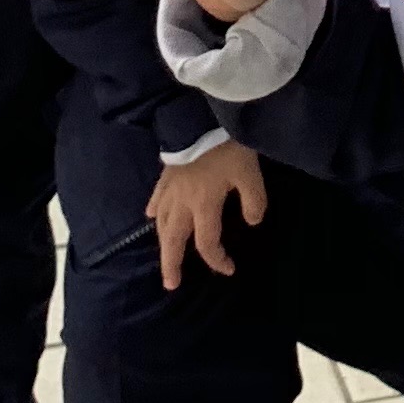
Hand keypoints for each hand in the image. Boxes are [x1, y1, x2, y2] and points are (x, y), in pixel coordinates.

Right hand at [148, 137, 268, 288]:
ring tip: (164, 256)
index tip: (229, 269)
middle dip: (172, 264)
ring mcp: (171, 189)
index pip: (207, 243)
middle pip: (174, 240)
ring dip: (162, 243)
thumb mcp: (250, 175)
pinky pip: (156, 198)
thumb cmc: (227, 147)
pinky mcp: (166, 174)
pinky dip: (153, 210)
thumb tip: (253, 222)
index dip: (217, 260)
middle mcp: (182, 203)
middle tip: (171, 284)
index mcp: (204, 206)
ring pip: (161, 223)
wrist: (200, 118)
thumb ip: (254, 201)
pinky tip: (149, 217)